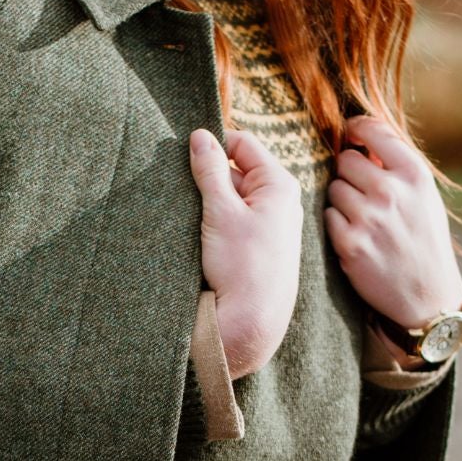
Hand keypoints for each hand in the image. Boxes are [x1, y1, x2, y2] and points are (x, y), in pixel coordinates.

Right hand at [188, 126, 302, 379]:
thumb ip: (209, 170)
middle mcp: (280, 202)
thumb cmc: (243, 268)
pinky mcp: (258, 247)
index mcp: (279, 185)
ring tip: (188, 217)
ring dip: (208, 202)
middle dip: (208, 177)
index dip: (213, 144)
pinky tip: (198, 235)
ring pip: (231, 198)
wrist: (251, 324)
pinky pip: (233, 221)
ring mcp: (270, 225)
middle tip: (181, 190)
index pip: (243, 144)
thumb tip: (199, 136)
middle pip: (236, 171)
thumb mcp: (221, 212)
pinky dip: (214, 222)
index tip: (185, 154)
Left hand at [324, 114, 461, 333]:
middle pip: (345, 160)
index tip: (350, 135)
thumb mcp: (424, 196)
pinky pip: (328, 216)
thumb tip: (359, 137)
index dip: (355, 129)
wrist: (427, 294)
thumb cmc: (423, 239)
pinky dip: (337, 225)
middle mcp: (392, 192)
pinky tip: (356, 237)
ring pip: (333, 188)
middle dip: (349, 173)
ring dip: (342, 200)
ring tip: (363, 219)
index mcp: (415, 174)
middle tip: (362, 192)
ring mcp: (369, 218)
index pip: (372, 130)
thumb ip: (396, 165)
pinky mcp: (350, 243)